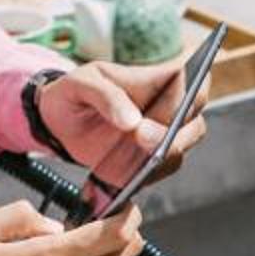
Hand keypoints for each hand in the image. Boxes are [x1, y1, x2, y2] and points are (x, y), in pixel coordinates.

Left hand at [38, 61, 206, 195]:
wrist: (59, 122)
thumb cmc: (77, 92)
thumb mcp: (82, 82)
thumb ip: (106, 95)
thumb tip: (132, 121)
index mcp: (160, 79)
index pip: (195, 82)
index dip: (191, 95)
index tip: (172, 106)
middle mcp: (168, 110)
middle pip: (194, 125)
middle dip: (175, 135)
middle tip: (141, 136)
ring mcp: (160, 139)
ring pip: (179, 153)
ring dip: (159, 159)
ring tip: (130, 161)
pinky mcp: (147, 163)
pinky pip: (157, 174)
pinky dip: (143, 177)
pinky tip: (122, 175)